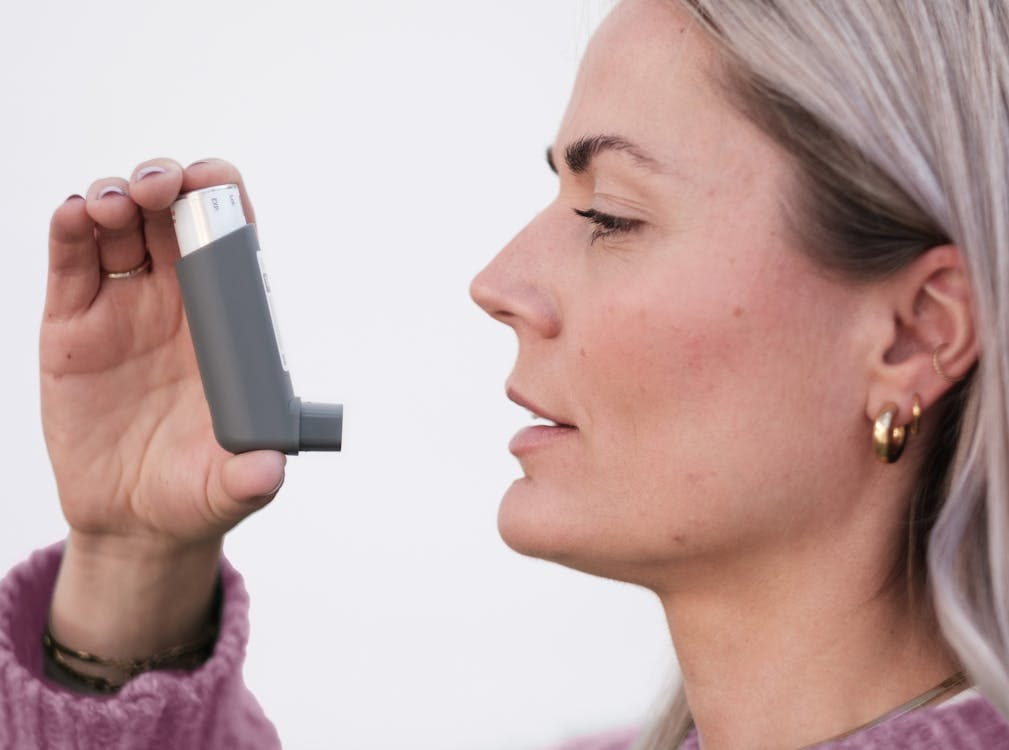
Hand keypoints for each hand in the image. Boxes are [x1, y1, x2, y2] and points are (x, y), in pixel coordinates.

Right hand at [42, 158, 285, 659]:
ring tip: (115, 203)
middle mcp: (175, 305)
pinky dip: (69, 231)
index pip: (230, 246)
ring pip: (118, 229)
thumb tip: (268, 471)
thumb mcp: (228, 488)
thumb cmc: (195, 491)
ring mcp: (121, 309)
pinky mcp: (72, 327)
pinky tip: (74, 213)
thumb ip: (250, 478)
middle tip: (161, 186)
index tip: (214, 184)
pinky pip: (70, 265)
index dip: (223, 204)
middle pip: (170, 220)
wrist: (133, 521)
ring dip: (116, 197)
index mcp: (225, 325)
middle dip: (167, 185)